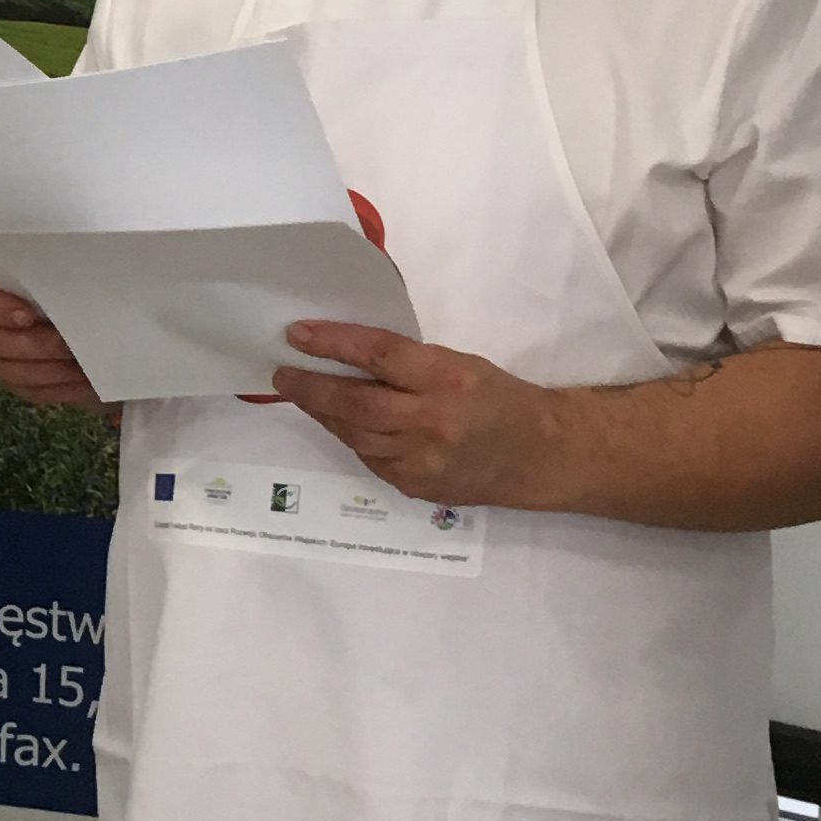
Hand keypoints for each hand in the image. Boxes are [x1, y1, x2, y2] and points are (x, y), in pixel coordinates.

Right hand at [0, 275, 107, 413]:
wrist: (88, 312)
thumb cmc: (73, 282)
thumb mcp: (65, 272)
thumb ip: (56, 278)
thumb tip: (70, 290)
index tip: (29, 317)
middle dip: (36, 345)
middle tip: (68, 342)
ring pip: (12, 371)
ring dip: (52, 369)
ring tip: (82, 363)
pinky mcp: (17, 381)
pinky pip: (32, 390)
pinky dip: (60, 387)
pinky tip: (84, 381)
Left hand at [268, 323, 566, 505]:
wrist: (538, 455)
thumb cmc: (497, 398)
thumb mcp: (458, 363)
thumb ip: (407, 362)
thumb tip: (347, 354)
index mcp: (446, 378)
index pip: (378, 354)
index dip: (332, 343)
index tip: (297, 334)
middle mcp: (430, 421)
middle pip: (354, 402)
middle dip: (310, 387)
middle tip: (282, 373)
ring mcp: (420, 460)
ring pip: (354, 434)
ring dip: (323, 413)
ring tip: (301, 394)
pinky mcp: (414, 486)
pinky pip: (369, 458)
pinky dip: (351, 438)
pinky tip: (339, 423)